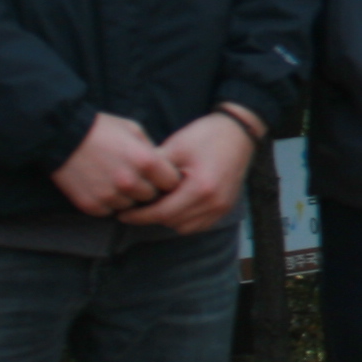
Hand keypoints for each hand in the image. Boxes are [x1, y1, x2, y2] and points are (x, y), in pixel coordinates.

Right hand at [52, 112, 180, 218]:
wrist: (61, 136)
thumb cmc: (101, 129)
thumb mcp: (134, 130)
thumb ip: (152, 151)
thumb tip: (164, 168)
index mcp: (146, 161)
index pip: (172, 183)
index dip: (167, 179)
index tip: (160, 176)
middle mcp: (130, 182)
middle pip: (151, 197)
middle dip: (147, 188)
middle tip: (135, 176)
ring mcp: (110, 196)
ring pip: (130, 206)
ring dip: (127, 197)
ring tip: (115, 179)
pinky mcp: (91, 205)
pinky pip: (109, 211)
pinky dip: (107, 202)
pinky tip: (100, 185)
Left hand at [132, 112, 256, 233]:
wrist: (238, 133)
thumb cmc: (206, 136)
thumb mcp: (175, 147)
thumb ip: (154, 170)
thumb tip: (134, 187)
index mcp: (201, 188)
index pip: (163, 212)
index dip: (140, 216)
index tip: (123, 215)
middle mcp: (214, 203)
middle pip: (173, 222)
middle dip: (153, 217)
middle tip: (138, 207)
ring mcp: (222, 207)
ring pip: (186, 228)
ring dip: (169, 220)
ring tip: (159, 204)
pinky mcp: (225, 208)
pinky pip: (199, 225)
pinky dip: (185, 220)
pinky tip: (177, 205)